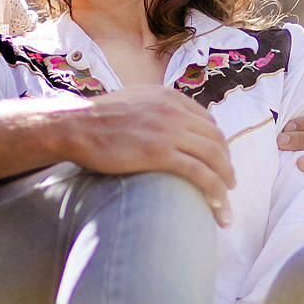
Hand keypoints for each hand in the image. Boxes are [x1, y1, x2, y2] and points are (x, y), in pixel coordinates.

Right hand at [58, 86, 236, 225]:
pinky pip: (199, 172)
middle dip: (226, 164)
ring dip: (225, 182)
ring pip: (213, 157)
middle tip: (228, 184)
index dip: (217, 144)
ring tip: (226, 202)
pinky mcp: (160, 152)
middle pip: (215, 139)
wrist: (74, 124)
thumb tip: (162, 125)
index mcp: (170, 97)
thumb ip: (153, 109)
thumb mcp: (133, 101)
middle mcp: (175, 110)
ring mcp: (169, 130)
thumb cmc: (96, 119)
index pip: (207, 121)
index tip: (218, 161)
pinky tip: (216, 205)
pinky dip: (213, 190)